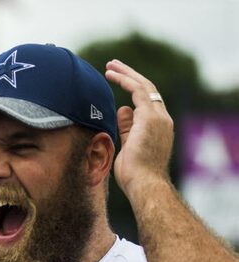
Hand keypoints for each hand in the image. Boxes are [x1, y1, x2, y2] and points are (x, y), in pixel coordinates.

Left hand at [104, 59, 174, 197]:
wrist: (145, 184)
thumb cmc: (135, 174)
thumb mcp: (129, 146)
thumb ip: (128, 127)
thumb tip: (123, 110)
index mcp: (159, 126)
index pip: (147, 101)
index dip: (133, 89)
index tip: (119, 80)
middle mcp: (162, 119)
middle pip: (148, 89)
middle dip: (130, 75)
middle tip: (113, 66)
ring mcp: (158, 117)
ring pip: (144, 86)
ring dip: (126, 74)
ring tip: (110, 66)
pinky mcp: (150, 118)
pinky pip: (138, 92)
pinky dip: (125, 81)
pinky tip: (112, 76)